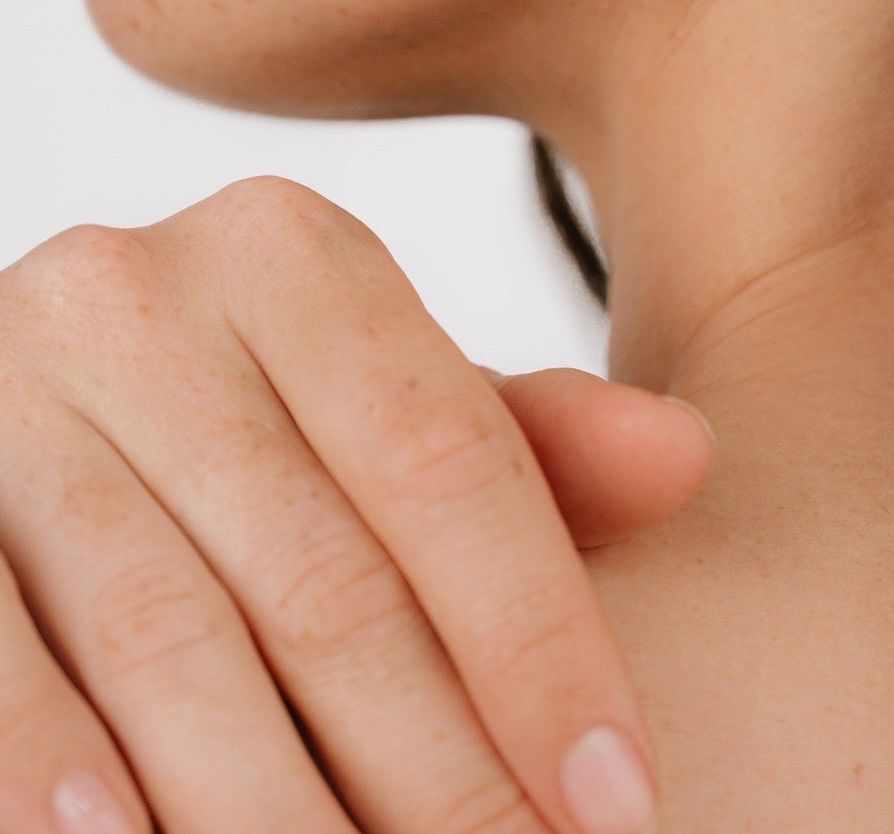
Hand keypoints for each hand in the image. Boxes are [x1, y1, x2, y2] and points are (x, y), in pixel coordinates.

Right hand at [0, 176, 711, 833]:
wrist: (44, 395)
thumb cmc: (252, 429)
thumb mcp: (384, 406)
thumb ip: (525, 439)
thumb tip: (687, 457)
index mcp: (288, 252)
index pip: (448, 462)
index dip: (539, 643)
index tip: (617, 802)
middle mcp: (140, 295)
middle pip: (325, 577)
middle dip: (435, 772)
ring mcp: (8, 391)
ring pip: (172, 643)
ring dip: (278, 810)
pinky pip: (0, 659)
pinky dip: (60, 772)